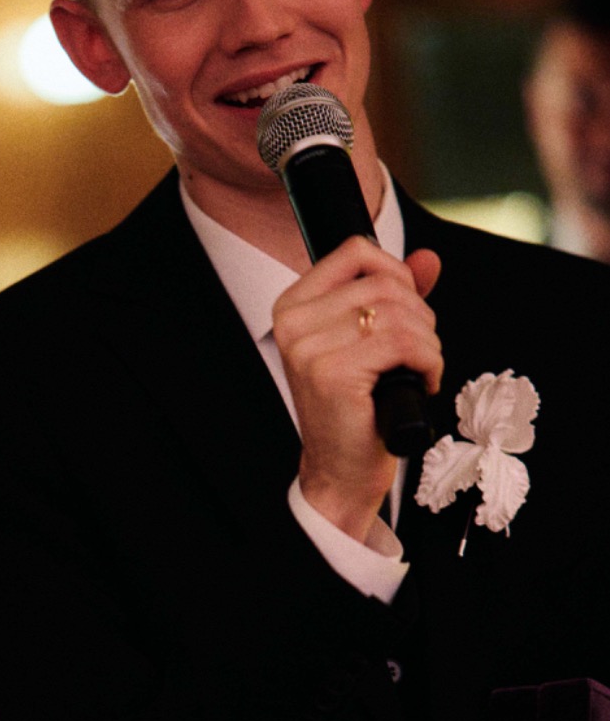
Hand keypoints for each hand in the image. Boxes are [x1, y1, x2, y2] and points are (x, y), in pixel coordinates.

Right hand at [272, 238, 441, 541]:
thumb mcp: (373, 341)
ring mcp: (308, 348)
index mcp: (293, 306)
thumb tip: (428, 259)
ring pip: (398, 313)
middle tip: (418, 352)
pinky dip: (428, 362)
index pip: (355, 251)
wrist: (341, 469)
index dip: (396, 273)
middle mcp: (293, 322)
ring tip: (419, 370)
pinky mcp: (332, 372)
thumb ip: (396, 295)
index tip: (407, 309)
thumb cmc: (356, 408)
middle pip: (384, 283)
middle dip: (420, 316)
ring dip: (427, 343)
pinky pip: (404, 343)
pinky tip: (421, 383)